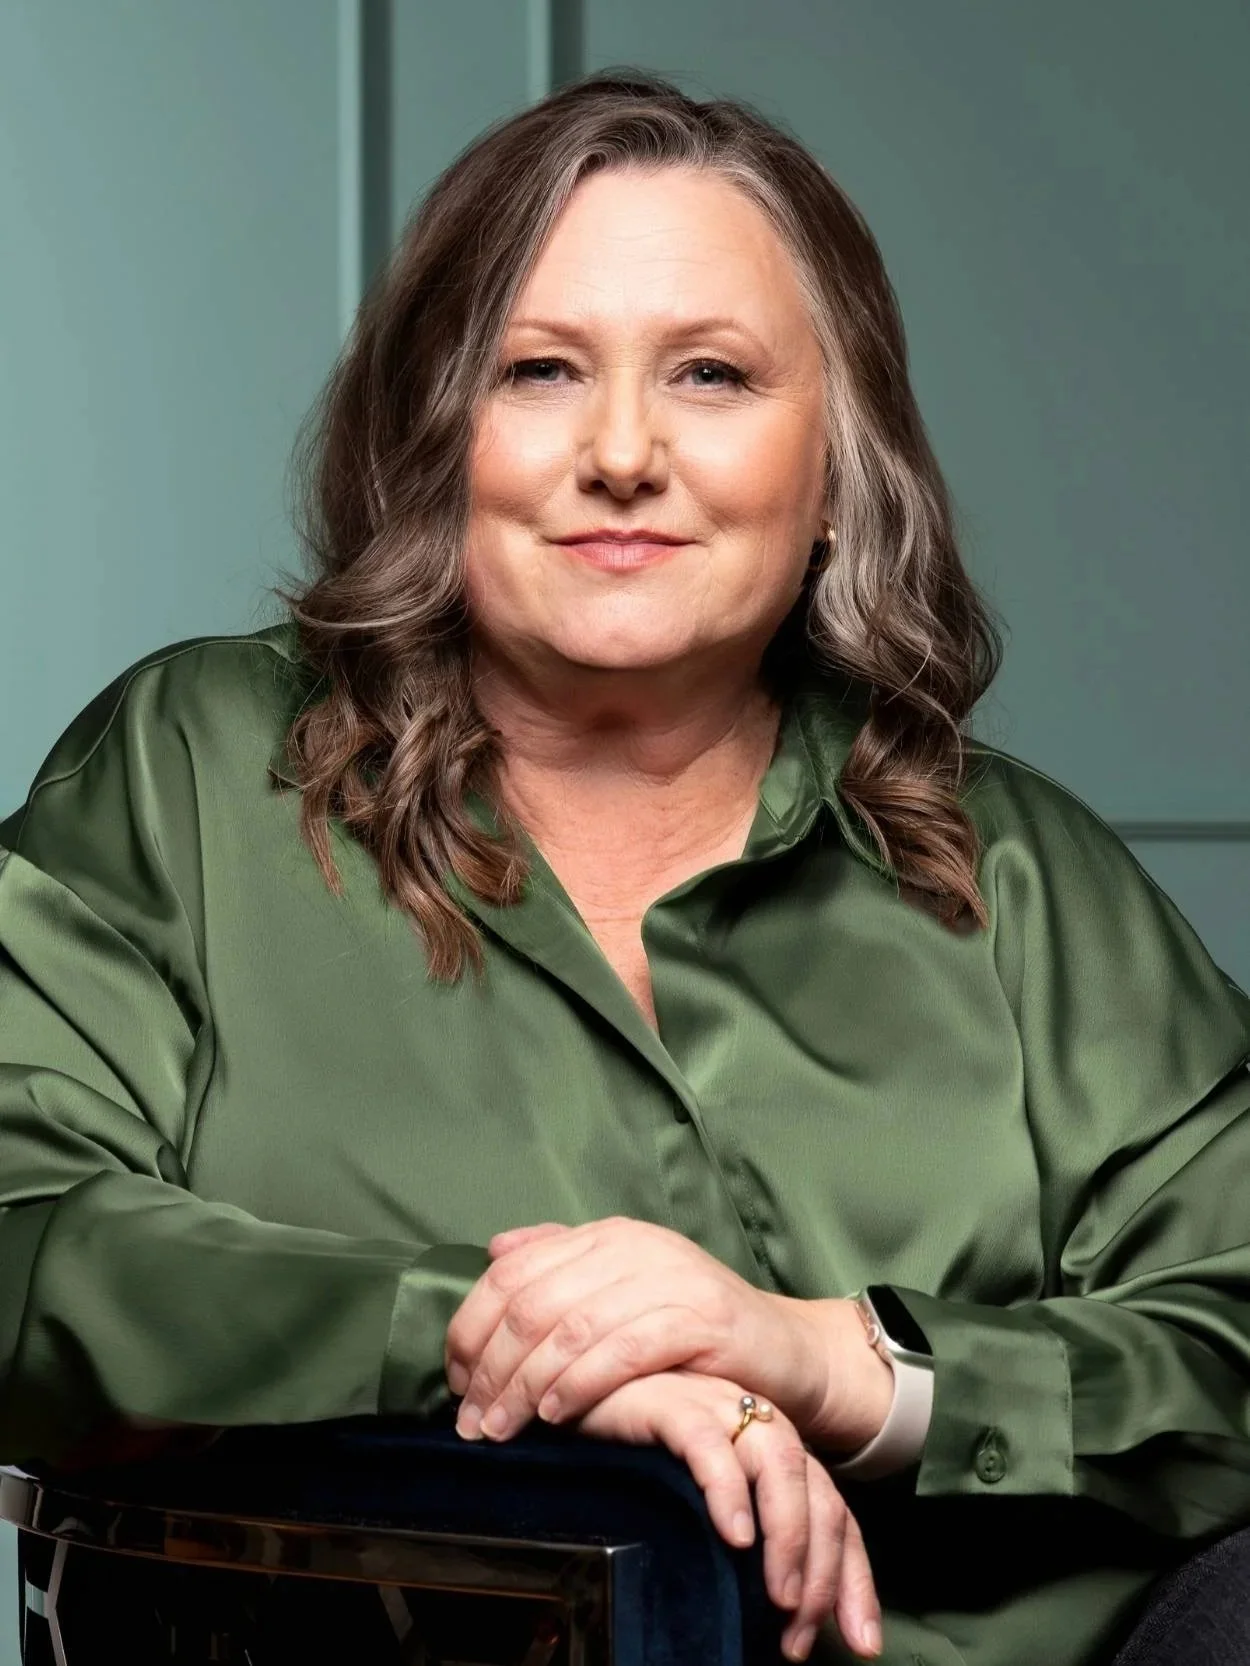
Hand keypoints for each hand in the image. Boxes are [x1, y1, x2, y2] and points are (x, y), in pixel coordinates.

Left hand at [444, 1217, 891, 1451]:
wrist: (786, 1354)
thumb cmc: (693, 1336)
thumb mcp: (623, 1292)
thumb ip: (562, 1265)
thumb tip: (496, 1250)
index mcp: (606, 1236)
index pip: (513, 1271)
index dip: (472, 1326)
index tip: (453, 1382)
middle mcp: (633, 1246)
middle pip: (533, 1300)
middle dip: (490, 1365)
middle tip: (468, 1420)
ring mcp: (668, 1277)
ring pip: (571, 1326)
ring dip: (524, 1384)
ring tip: (499, 1430)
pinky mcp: (701, 1317)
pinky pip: (623, 1349)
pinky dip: (580, 1383)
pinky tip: (556, 1414)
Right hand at [575, 1369, 881, 1661]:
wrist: (569, 1394)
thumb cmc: (629, 1456)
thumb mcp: (693, 1506)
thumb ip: (734, 1538)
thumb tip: (770, 1618)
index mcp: (769, 1449)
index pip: (833, 1514)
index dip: (852, 1579)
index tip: (861, 1642)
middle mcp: (755, 1424)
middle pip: (818, 1495)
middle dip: (823, 1572)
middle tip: (801, 1631)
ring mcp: (718, 1406)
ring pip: (782, 1464)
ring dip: (789, 1536)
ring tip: (780, 1596)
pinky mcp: (672, 1400)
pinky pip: (711, 1444)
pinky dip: (729, 1491)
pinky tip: (734, 1535)